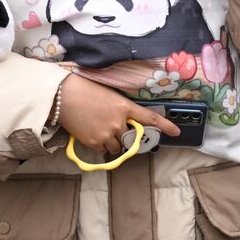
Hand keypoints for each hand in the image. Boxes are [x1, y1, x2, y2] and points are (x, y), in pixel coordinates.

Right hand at [56, 74, 180, 154]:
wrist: (63, 96)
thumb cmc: (85, 90)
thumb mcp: (109, 95)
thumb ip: (121, 109)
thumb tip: (125, 122)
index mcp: (124, 106)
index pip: (150, 117)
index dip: (166, 126)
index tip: (176, 132)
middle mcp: (119, 122)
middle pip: (131, 137)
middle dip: (125, 135)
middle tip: (114, 128)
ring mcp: (107, 133)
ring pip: (118, 146)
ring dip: (113, 142)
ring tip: (100, 129)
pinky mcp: (94, 141)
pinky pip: (104, 150)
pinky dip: (101, 145)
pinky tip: (92, 132)